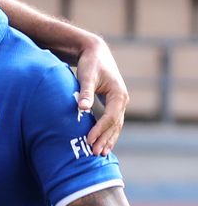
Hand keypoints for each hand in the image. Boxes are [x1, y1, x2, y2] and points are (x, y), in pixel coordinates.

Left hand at [73, 36, 126, 154]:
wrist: (95, 52)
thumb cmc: (90, 64)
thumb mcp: (87, 76)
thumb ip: (85, 92)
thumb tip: (83, 108)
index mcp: (118, 95)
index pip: (110, 118)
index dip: (100, 130)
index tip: (89, 141)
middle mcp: (122, 100)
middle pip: (115, 125)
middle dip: (105, 139)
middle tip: (95, 154)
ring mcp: (120, 103)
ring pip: (116, 125)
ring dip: (109, 139)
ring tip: (101, 154)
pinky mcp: (114, 103)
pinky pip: (113, 121)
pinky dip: (108, 132)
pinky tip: (103, 143)